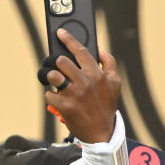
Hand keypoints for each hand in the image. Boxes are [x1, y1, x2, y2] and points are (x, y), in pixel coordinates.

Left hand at [43, 28, 120, 142]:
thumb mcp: (115, 83)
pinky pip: (49, 94)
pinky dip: (50, 95)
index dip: (68, 39)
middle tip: (56, 67)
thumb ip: (109, 63)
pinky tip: (56, 98)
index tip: (60, 32)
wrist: (101, 132)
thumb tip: (100, 51)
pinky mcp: (64, 106)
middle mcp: (85, 82)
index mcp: (96, 73)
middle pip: (62, 61)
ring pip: (53, 76)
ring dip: (50, 77)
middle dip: (56, 63)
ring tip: (54, 81)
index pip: (80, 50)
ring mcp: (74, 94)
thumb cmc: (106, 106)